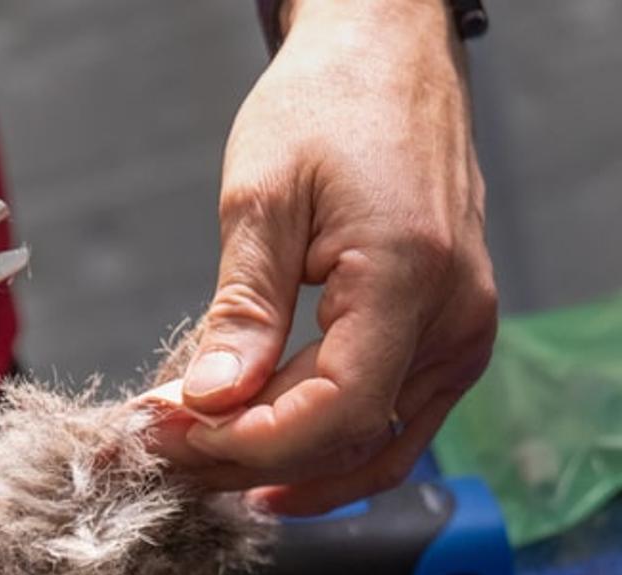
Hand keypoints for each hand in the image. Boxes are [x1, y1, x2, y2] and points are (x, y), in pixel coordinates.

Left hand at [154, 0, 496, 514]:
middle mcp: (455, 318)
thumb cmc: (331, 102)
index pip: (341, 409)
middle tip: (158, 452)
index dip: (256, 442)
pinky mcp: (452, 342)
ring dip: (285, 468)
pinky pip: (395, 425)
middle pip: (352, 438)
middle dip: (247, 458)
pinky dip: (328, 450)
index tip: (176, 436)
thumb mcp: (264, 196)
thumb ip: (242, 309)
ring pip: (377, 448)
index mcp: (412, 274)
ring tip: (199, 463)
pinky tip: (265, 465)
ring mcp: (463, 337)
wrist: (390, 58)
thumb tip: (209, 402)